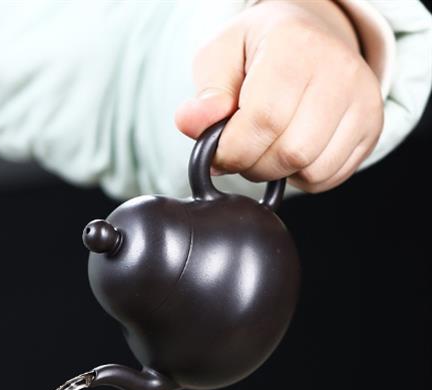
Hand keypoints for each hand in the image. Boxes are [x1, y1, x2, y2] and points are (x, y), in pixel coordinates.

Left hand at [175, 0, 383, 192]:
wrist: (308, 39)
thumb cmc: (259, 51)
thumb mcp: (221, 58)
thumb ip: (205, 93)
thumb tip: (191, 122)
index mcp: (295, 45)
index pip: (264, 119)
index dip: (233, 149)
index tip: (219, 150)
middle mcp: (338, 69)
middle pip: (289, 151)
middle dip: (253, 164)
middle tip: (242, 149)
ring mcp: (362, 98)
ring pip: (311, 168)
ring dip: (277, 173)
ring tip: (266, 148)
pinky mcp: (371, 125)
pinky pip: (329, 176)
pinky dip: (301, 177)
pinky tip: (291, 151)